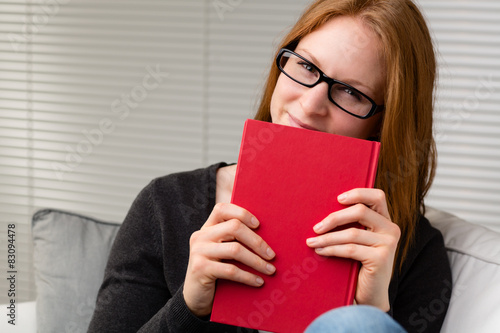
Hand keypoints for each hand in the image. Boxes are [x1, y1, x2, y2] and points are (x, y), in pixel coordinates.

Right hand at [183, 203, 275, 316]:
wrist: (196, 297)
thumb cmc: (216, 271)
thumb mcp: (222, 252)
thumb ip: (234, 240)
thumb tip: (268, 235)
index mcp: (207, 228)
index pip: (222, 209)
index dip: (242, 213)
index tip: (259, 224)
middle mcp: (201, 236)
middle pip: (234, 227)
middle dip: (257, 241)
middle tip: (271, 255)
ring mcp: (199, 251)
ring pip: (235, 249)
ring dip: (257, 261)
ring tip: (270, 270)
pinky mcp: (200, 268)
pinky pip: (231, 270)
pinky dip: (248, 276)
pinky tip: (258, 281)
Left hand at [306, 188, 400, 310]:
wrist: (370, 294)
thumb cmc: (358, 264)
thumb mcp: (358, 240)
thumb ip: (352, 224)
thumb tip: (322, 208)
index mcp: (385, 220)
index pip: (377, 196)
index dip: (358, 193)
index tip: (337, 199)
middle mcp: (391, 229)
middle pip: (361, 212)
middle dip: (334, 218)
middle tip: (316, 227)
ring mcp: (388, 244)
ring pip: (352, 233)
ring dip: (327, 238)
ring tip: (312, 242)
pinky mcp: (381, 258)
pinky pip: (350, 249)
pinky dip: (331, 249)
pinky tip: (320, 251)